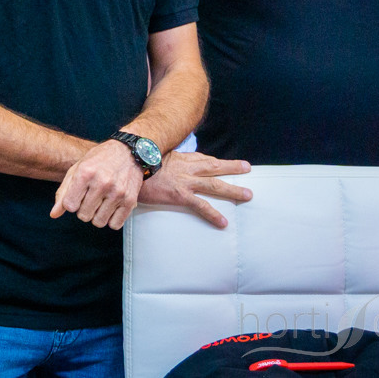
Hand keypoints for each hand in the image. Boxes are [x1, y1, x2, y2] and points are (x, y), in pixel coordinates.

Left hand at [50, 140, 142, 229]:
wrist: (128, 152)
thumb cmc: (100, 160)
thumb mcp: (77, 169)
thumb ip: (63, 192)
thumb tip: (54, 214)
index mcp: (85, 173)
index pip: (70, 205)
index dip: (71, 203)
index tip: (77, 196)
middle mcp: (102, 183)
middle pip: (84, 216)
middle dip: (84, 209)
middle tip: (90, 198)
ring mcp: (118, 193)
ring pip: (99, 222)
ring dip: (97, 215)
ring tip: (101, 202)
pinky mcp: (130, 201)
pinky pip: (115, 225)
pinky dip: (111, 219)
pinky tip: (111, 207)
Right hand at [136, 151, 252, 228]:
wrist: (130, 168)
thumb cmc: (139, 163)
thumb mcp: (154, 156)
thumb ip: (163, 159)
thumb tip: (164, 162)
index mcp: (180, 158)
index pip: (202, 158)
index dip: (216, 161)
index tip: (224, 163)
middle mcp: (187, 168)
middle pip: (214, 167)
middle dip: (232, 168)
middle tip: (247, 168)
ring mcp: (185, 181)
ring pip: (214, 185)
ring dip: (233, 190)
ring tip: (247, 194)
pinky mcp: (180, 195)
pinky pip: (201, 206)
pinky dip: (213, 214)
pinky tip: (223, 222)